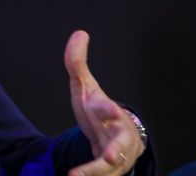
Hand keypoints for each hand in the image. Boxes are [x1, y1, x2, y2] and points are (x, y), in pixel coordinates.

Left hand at [64, 31, 144, 175]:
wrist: (116, 140)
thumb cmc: (99, 112)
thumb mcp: (85, 88)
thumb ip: (77, 63)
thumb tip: (79, 33)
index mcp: (108, 113)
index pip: (108, 110)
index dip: (109, 110)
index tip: (112, 110)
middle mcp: (115, 137)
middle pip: (118, 145)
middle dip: (114, 151)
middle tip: (107, 156)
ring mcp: (114, 156)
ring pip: (109, 167)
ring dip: (96, 172)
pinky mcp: (110, 171)